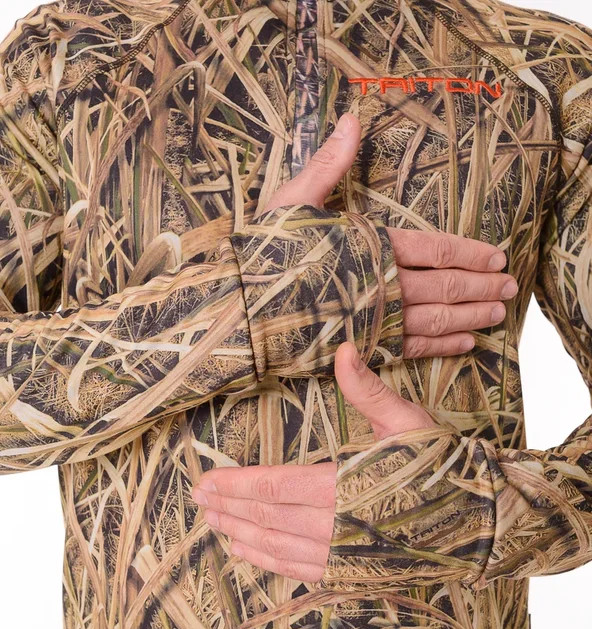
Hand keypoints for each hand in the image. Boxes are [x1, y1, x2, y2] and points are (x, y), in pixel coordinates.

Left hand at [192, 341, 437, 581]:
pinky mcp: (353, 575)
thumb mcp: (407, 422)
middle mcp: (340, 527)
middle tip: (197, 499)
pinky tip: (244, 551)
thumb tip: (343, 348)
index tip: (206, 479)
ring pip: (278, 548)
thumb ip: (367, 390)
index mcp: (347, 486)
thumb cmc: (444, 468)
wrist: (481, 522)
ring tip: (212, 523)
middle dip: (228, 508)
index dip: (236, 484)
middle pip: (267, 518)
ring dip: (241, 535)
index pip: (275, 486)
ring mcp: (345, 557)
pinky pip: (299, 572)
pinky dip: (267, 562)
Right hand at [258, 112, 517, 358]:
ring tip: (497, 314)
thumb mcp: (292, 202)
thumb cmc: (260, 254)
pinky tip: (465, 343)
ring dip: (470, 316)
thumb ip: (329, 166)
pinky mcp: (361, 347)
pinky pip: (411, 349)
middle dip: (481, 286)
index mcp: (367, 245)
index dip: (468, 252)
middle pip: (443, 286)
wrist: (235, 311)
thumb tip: (353, 119)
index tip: (495, 255)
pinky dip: (441, 347)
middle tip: (510, 287)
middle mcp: (377, 285)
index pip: (432, 249)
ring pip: (434, 319)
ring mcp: (371, 320)